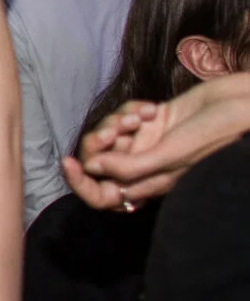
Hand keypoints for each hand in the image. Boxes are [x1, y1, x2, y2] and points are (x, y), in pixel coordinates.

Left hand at [61, 76, 249, 208]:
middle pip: (98, 161)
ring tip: (141, 116)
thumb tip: (93, 168)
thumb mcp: (171, 156)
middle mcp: (145, 166)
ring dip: (117, 122)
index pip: (103, 196)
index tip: (68, 163)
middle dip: (100, 143)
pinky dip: (132, 109)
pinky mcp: (151, 119)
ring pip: (108, 135)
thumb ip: (130, 167)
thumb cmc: (214, 134)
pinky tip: (153, 108)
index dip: (81, 185)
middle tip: (116, 130)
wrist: (240, 104)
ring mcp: (147, 142)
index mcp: (149, 185)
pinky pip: (124, 114)